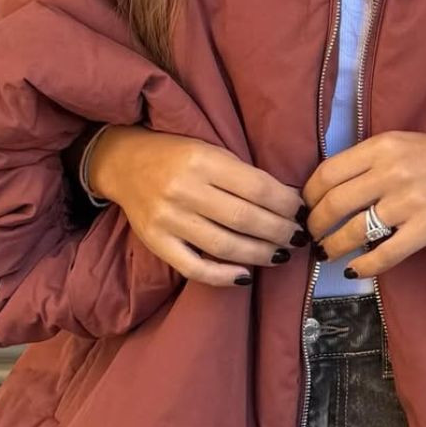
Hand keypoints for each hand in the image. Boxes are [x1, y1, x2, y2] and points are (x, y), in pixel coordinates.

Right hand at [90, 126, 308, 287]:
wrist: (123, 162)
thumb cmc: (176, 154)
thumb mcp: (210, 149)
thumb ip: (242, 174)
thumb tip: (288, 200)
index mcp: (202, 160)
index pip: (256, 187)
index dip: (285, 203)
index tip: (302, 211)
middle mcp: (184, 189)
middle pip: (244, 218)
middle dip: (279, 231)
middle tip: (298, 237)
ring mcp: (168, 219)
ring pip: (224, 245)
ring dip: (260, 254)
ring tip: (282, 254)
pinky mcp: (155, 242)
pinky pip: (193, 267)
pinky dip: (222, 276)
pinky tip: (246, 276)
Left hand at [300, 130, 425, 279]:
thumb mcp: (401, 145)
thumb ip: (368, 162)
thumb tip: (328, 190)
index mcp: (382, 147)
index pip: (328, 172)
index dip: (309, 195)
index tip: (306, 207)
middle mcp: (392, 171)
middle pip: (335, 203)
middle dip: (315, 224)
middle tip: (311, 235)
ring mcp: (410, 201)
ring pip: (355, 231)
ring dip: (333, 246)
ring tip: (326, 252)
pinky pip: (385, 254)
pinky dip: (364, 266)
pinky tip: (355, 269)